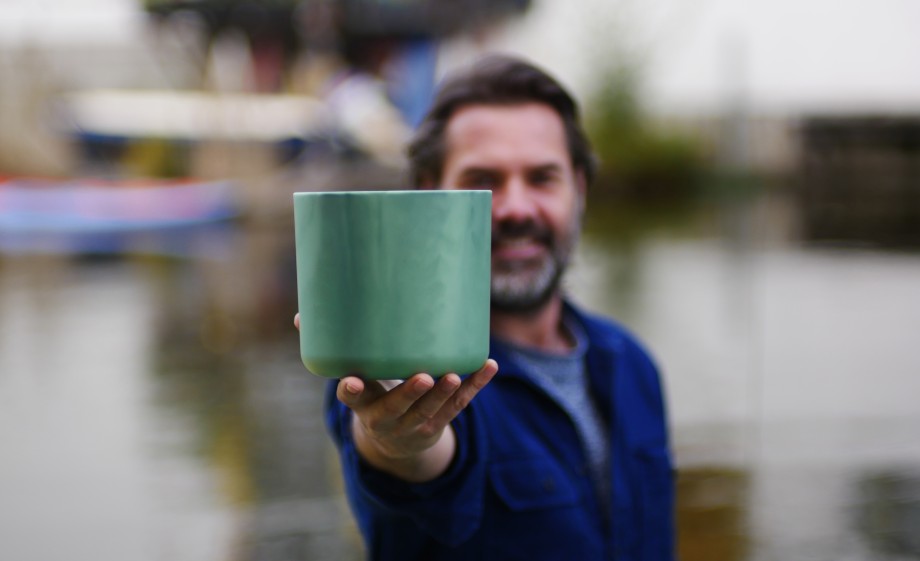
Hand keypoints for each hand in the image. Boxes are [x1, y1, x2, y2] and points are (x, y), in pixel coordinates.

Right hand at [294, 313, 498, 481]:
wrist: (396, 442)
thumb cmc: (371, 396)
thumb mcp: (351, 379)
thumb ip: (333, 349)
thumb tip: (300, 314)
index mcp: (363, 405)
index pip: (353, 399)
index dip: (351, 391)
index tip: (348, 381)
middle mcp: (388, 418)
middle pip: (399, 409)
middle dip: (410, 394)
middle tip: (423, 376)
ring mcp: (417, 423)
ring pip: (432, 411)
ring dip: (445, 394)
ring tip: (454, 374)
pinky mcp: (441, 421)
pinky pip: (461, 405)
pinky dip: (476, 385)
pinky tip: (488, 365)